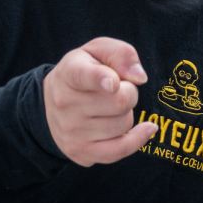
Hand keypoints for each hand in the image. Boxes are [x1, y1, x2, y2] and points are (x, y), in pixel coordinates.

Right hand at [43, 37, 157, 166]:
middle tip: (119, 90)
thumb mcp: (99, 50)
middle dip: (129, 93)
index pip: (83, 76)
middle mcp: (65, 104)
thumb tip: (139, 77)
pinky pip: (121, 150)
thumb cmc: (86, 70)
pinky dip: (138, 139)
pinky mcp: (81, 152)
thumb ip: (121, 54)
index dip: (101, 78)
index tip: (113, 83)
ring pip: (123, 124)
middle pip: (120, 102)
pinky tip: (147, 128)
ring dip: (126, 114)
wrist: (55, 100)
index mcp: (70, 73)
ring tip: (111, 107)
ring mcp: (71, 132)